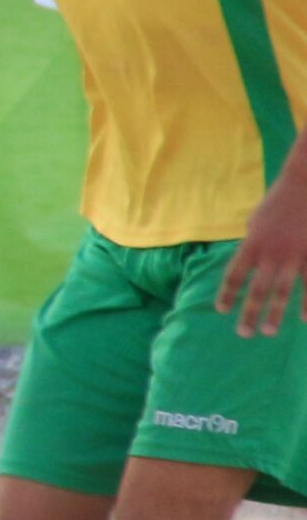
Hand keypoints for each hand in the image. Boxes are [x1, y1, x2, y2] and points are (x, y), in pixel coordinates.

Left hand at [222, 172, 306, 335]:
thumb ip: (252, 245)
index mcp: (251, 244)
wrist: (304, 186)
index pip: (234, 274)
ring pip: (283, 292)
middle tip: (244, 334)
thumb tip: (248, 265)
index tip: (222, 310)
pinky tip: (305, 319)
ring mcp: (294, 256)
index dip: (227, 293)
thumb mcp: (255, 222)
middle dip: (250, 313)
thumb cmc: (277, 203)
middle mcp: (270, 253)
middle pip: (257, 290)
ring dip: (275, 314)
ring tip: (269, 331)